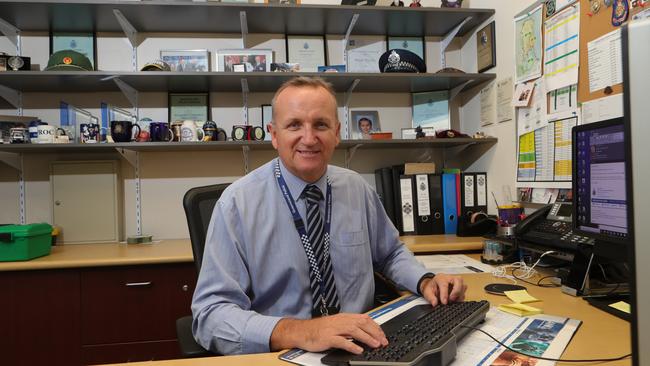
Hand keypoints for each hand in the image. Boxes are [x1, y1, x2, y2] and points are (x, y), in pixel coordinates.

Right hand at [270, 313, 387, 353]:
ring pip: (354, 331)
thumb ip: (349, 327)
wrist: (302, 331)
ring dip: (367, 338)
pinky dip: (351, 345)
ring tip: (375, 345)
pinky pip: (342, 341)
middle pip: (362, 323)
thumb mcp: (336, 325)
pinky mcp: (328, 337)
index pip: (364, 318)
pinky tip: (358, 350)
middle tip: (383, 341)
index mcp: (344, 317)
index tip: (383, 335)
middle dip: (375, 332)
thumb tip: (364, 332)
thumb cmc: (318, 330)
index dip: (375, 327)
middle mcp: (341, 321)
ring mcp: (334, 329)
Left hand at [419, 273, 466, 305]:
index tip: (444, 302)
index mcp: (441, 278)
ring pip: (463, 285)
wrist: (433, 285)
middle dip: (456, 291)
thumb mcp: (427, 292)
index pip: (444, 284)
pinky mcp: (460, 287)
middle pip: (458, 280)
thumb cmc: (431, 287)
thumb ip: (431, 298)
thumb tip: (435, 303)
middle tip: (451, 299)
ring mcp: (456, 282)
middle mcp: (450, 278)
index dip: (445, 294)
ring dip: (459, 295)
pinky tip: (455, 300)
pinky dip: (461, 297)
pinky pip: (464, 292)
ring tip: (453, 301)